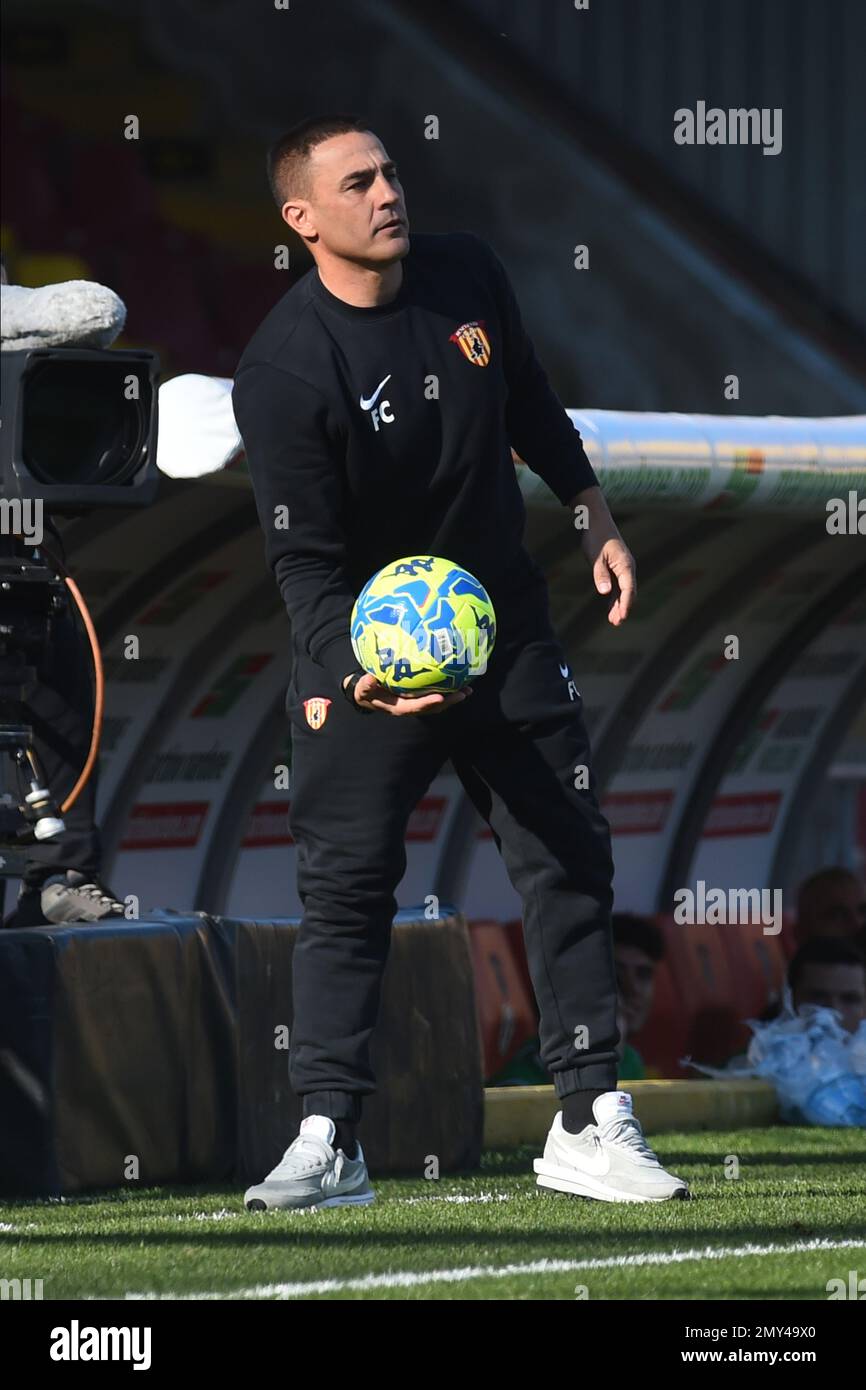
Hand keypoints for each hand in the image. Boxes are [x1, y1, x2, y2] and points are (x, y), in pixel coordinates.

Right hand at [343, 671, 471, 715]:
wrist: (369, 695)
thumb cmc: (366, 692)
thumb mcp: (363, 690)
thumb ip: (366, 686)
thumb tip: (370, 678)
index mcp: (399, 707)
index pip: (416, 707)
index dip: (428, 703)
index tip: (440, 697)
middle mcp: (411, 707)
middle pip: (433, 707)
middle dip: (449, 701)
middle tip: (464, 693)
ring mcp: (417, 703)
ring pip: (438, 702)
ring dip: (453, 697)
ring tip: (468, 689)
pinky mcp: (420, 697)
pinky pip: (436, 693)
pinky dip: (448, 688)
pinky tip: (458, 678)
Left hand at [587, 534, 635, 625]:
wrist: (597, 523)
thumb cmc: (596, 538)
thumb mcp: (596, 557)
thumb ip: (600, 574)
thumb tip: (605, 592)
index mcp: (626, 566)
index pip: (628, 589)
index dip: (626, 604)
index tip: (623, 616)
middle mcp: (627, 569)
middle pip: (628, 593)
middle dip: (623, 608)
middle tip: (616, 623)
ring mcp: (622, 569)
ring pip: (623, 592)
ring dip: (619, 606)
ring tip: (613, 621)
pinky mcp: (615, 569)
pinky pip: (618, 587)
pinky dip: (614, 598)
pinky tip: (611, 609)